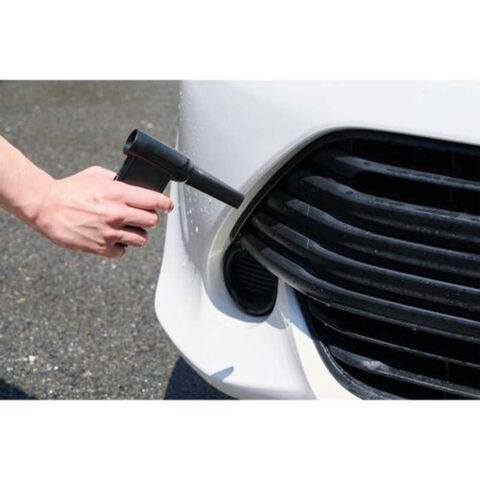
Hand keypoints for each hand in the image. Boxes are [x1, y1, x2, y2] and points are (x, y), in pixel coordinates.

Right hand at [31, 166, 173, 257]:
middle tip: (142, 217)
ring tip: (127, 229)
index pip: (154, 200)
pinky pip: (123, 251)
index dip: (165, 204)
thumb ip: (117, 181)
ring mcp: (109, 232)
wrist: (45, 206)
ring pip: (142, 239)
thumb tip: (131, 186)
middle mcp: (117, 213)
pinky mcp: (100, 247)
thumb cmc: (69, 189)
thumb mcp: (96, 175)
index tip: (168, 206)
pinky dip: (120, 247)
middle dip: (149, 219)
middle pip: (152, 221)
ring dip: (137, 234)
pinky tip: (113, 239)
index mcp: (118, 193)